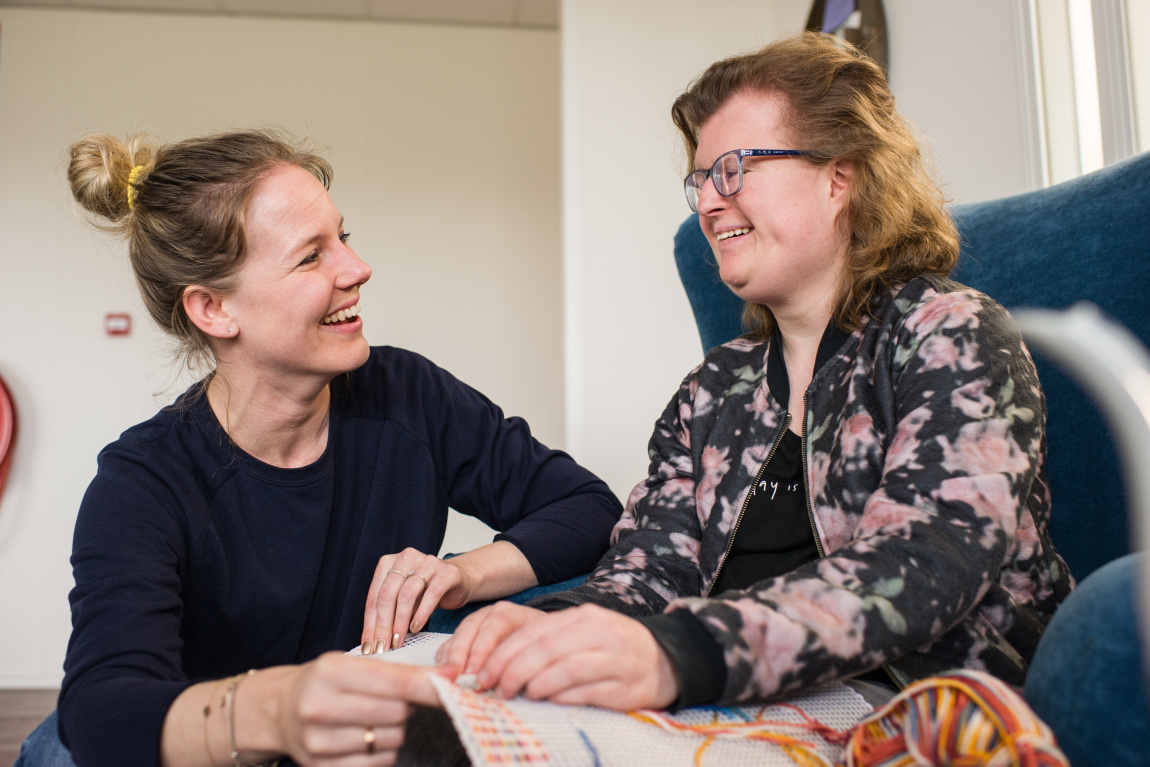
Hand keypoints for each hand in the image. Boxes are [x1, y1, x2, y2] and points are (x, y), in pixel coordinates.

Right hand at [275, 652, 440, 766]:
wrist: (281, 710)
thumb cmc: (328, 683)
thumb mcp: (355, 664)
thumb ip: (400, 673)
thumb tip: (448, 680)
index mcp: (330, 672)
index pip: (395, 682)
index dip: (429, 686)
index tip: (454, 684)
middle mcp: (319, 707)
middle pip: (397, 714)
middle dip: (405, 707)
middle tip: (391, 700)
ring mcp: (318, 742)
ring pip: (390, 741)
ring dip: (393, 731)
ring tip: (372, 719)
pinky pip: (378, 764)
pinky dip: (381, 752)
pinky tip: (364, 739)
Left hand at [362, 548, 472, 653]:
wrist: (459, 580)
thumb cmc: (426, 592)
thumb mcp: (402, 598)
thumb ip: (388, 612)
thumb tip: (373, 640)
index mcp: (389, 562)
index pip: (374, 595)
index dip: (370, 623)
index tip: (369, 646)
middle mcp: (406, 558)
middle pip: (387, 594)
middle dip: (383, 625)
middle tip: (382, 647)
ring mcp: (428, 562)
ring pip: (407, 594)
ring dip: (400, 622)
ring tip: (398, 641)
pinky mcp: (447, 572)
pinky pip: (431, 594)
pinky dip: (421, 614)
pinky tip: (416, 627)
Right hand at [434, 602, 547, 675]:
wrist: (536, 644)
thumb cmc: (538, 653)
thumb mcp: (539, 655)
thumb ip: (524, 666)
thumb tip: (505, 684)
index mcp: (513, 614)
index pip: (496, 625)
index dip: (484, 650)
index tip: (477, 675)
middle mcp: (491, 614)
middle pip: (471, 628)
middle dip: (462, 655)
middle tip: (458, 678)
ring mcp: (475, 623)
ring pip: (458, 636)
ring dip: (451, 659)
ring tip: (449, 679)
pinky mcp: (463, 637)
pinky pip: (449, 644)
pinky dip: (444, 660)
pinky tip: (445, 675)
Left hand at [471, 604, 681, 709]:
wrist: (667, 660)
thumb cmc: (615, 648)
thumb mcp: (584, 634)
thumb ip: (550, 643)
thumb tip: (504, 663)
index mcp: (585, 617)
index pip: (536, 632)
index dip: (506, 653)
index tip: (485, 673)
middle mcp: (601, 633)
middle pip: (547, 649)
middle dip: (515, 670)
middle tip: (498, 688)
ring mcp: (617, 659)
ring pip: (567, 669)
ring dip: (538, 684)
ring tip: (522, 695)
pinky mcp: (628, 687)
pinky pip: (589, 692)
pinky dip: (564, 697)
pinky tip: (550, 702)